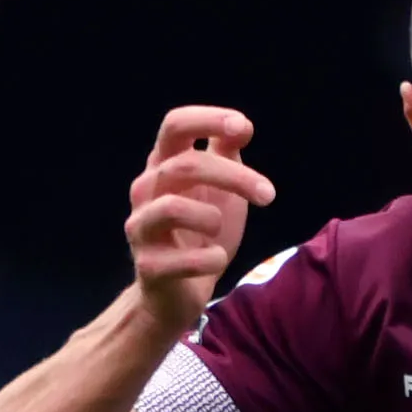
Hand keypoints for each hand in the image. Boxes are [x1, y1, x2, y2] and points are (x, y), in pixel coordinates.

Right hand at [127, 108, 275, 338]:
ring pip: (172, 208)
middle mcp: (145, 191)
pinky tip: (215, 258)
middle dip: (235, 177)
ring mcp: (142, 228)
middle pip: (184, 165)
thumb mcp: (220, 189)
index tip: (243, 127)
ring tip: (220, 230)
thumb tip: (242, 126)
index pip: (174, 125)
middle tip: (268, 194)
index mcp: (164, 166)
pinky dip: (210, 258)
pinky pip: (182, 258)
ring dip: (211, 217)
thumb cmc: (201, 232)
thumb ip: (227, 156)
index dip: (207, 119)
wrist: (179, 292)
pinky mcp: (148, 266)